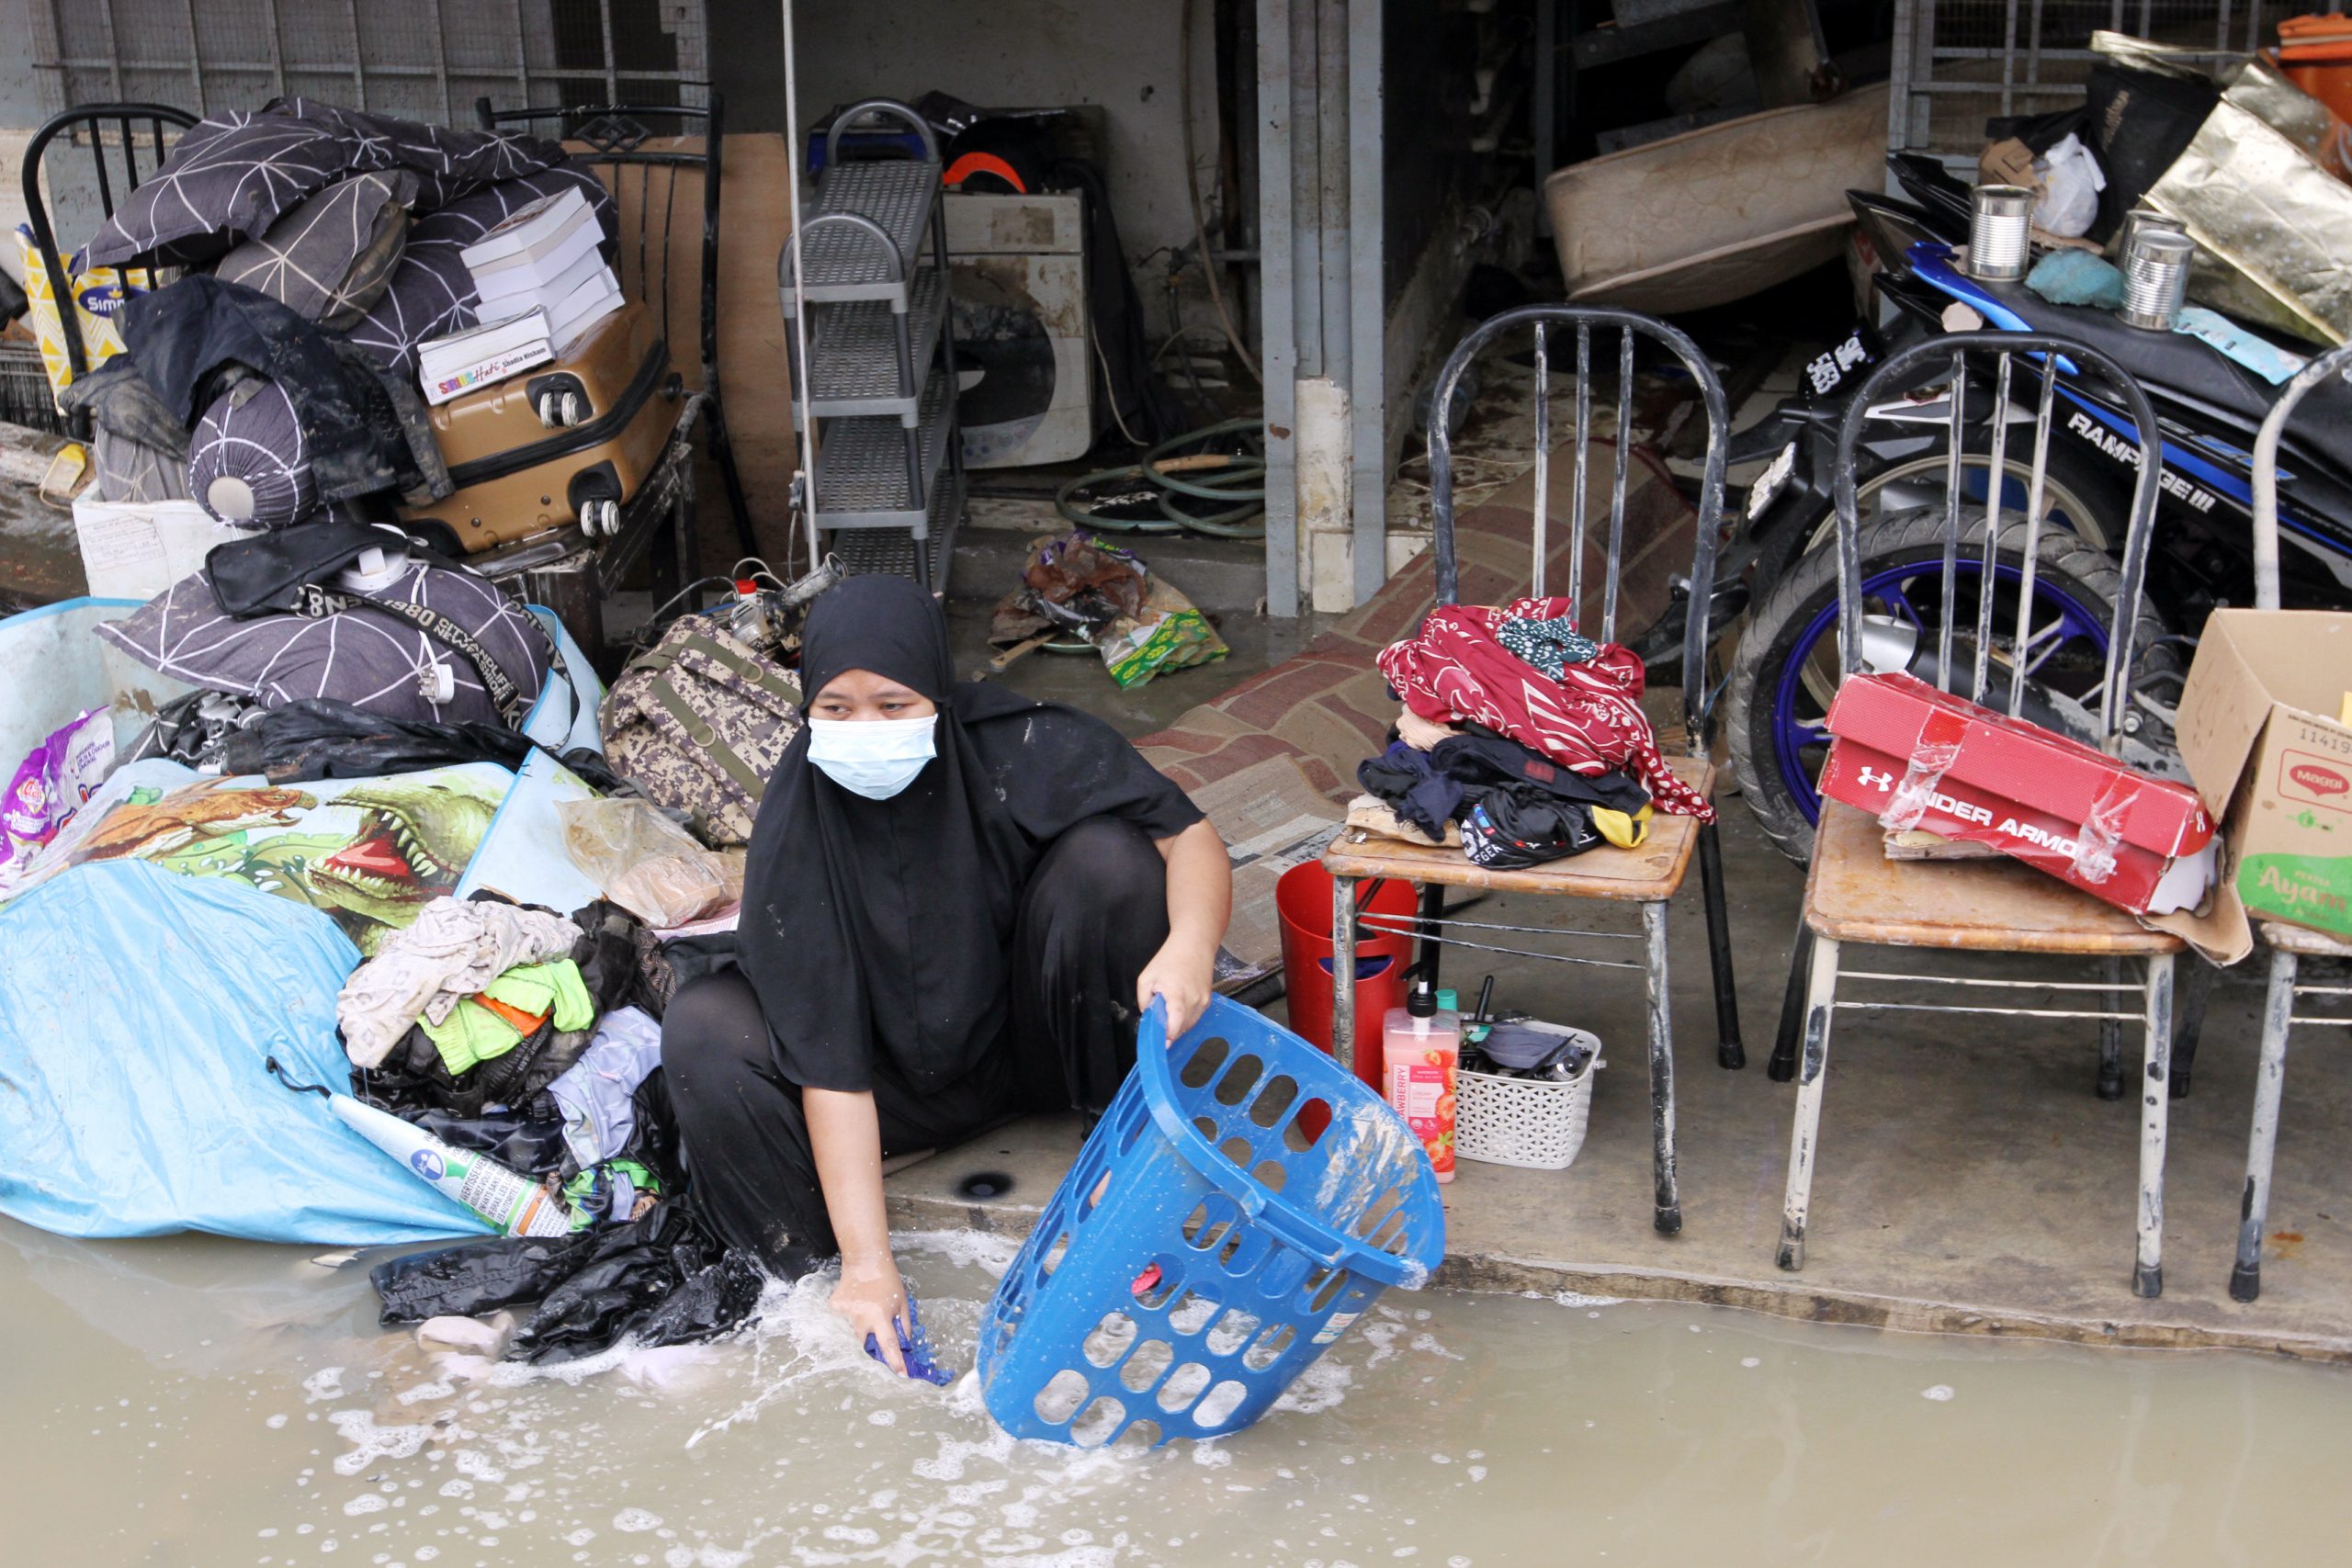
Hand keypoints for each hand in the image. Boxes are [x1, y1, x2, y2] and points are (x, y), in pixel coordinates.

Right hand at [832, 1251, 908, 1375]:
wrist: (864, 1261)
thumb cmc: (887, 1281)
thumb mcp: (902, 1302)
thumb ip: (904, 1325)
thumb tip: (904, 1345)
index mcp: (880, 1316)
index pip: (889, 1344)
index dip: (895, 1361)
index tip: (901, 1375)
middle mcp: (861, 1317)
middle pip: (865, 1345)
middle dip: (871, 1345)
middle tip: (876, 1334)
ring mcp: (845, 1314)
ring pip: (852, 1334)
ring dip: (860, 1329)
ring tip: (865, 1309)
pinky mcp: (834, 1309)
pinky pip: (842, 1323)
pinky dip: (849, 1318)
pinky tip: (855, 1304)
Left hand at [1137, 934, 1215, 1039]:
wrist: (1194, 944)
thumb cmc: (1170, 958)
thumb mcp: (1146, 977)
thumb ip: (1144, 1001)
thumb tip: (1149, 1017)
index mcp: (1177, 994)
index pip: (1176, 1024)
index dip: (1168, 1036)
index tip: (1161, 1043)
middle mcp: (1194, 1001)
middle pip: (1181, 1029)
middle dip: (1169, 1030)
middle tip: (1159, 1021)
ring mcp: (1203, 1002)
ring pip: (1189, 1025)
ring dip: (1177, 1025)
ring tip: (1169, 1009)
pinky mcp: (1208, 1001)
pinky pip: (1195, 1018)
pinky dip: (1185, 1018)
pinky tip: (1178, 1006)